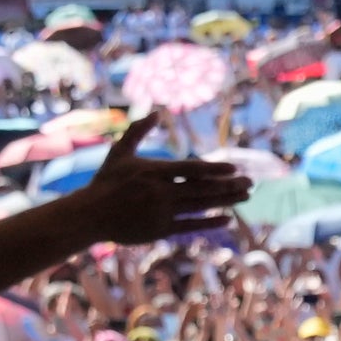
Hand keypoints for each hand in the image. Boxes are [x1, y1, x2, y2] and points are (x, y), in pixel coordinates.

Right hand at [72, 119, 251, 246]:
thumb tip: (154, 111)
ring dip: (226, 201)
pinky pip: (190, 225)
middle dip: (229, 186)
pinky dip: (209, 222)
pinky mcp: (160, 229)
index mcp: (153, 172)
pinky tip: (227, 218)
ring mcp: (161, 212)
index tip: (235, 168)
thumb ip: (137, 131)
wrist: (89, 215)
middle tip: (251, 183)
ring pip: (201, 206)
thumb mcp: (119, 153)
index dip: (215, 169)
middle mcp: (160, 192)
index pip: (191, 169)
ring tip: (246, 197)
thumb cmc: (105, 182)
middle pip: (202, 188)